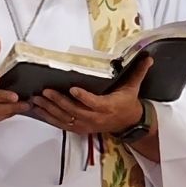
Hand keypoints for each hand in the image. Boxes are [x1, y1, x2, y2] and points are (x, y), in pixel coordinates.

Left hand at [31, 54, 152, 139]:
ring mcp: (86, 125)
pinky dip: (49, 118)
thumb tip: (148, 58)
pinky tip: (39, 110)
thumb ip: (138, 72)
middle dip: (58, 101)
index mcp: (108, 106)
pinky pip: (62, 125)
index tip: (73, 89)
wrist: (128, 123)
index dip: (83, 97)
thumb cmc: (127, 103)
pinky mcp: (80, 128)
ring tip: (37, 100)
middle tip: (45, 91)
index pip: (94, 103)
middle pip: (75, 111)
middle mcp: (95, 118)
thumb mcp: (134, 87)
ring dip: (49, 110)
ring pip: (65, 119)